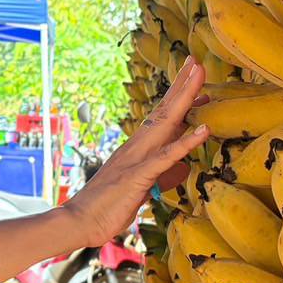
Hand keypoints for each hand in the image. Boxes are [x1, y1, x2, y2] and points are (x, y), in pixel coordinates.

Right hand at [62, 58, 208, 245]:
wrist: (79, 220)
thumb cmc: (107, 206)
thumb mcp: (139, 186)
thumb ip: (159, 173)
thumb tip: (179, 167)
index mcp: (137, 148)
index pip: (161, 116)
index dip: (178, 95)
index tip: (193, 77)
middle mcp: (137, 146)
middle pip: (165, 110)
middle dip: (183, 85)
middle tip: (198, 62)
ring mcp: (137, 158)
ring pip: (166, 123)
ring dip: (185, 98)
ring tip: (201, 77)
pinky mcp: (139, 176)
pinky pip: (166, 156)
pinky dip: (186, 142)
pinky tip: (204, 130)